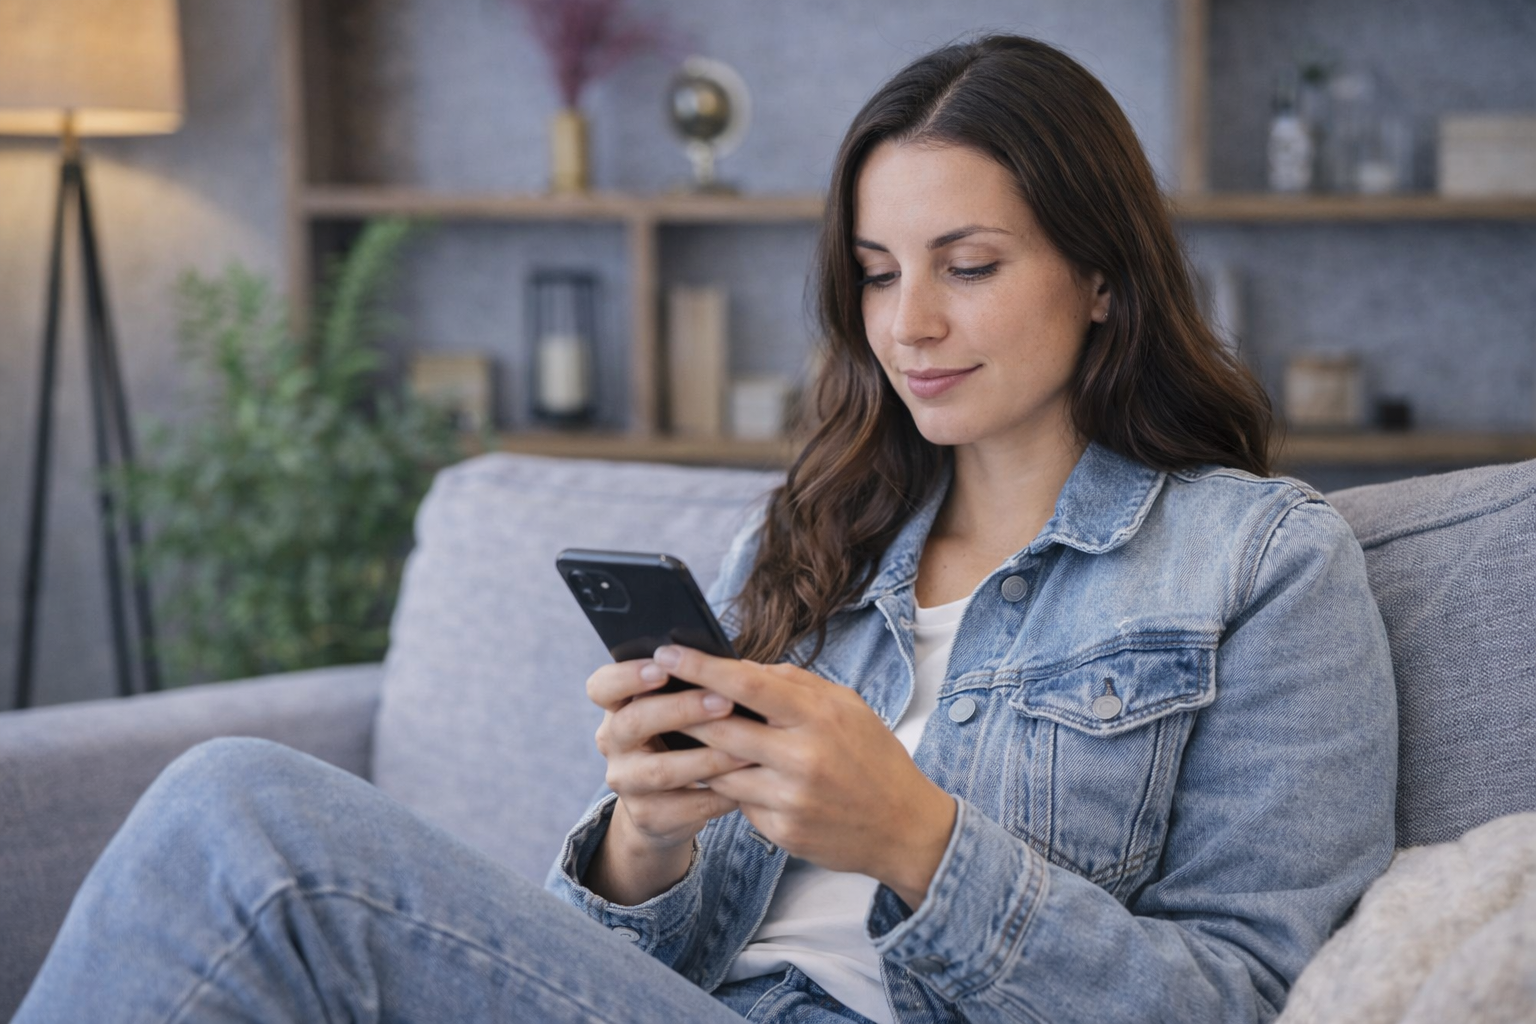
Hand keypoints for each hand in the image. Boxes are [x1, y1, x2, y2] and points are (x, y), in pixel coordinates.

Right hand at [582, 659, 751, 903]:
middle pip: (633, 722)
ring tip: (747, 749)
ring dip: (707, 758)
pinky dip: (719, 795)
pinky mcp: (648, 816)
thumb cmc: (679, 739)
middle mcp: (612, 743)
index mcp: (616, 708)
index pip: (601, 686)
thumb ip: (686, 688)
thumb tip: (731, 665)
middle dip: (681, 710)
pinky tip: (746, 785)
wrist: (665, 806)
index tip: (663, 667)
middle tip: (724, 702)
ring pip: (661, 771)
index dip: (627, 675)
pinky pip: (686, 807)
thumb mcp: (673, 711)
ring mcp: (626, 783)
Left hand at [657, 645, 957, 909]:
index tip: (666, 652)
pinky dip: (725, 784)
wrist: (905, 828)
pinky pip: (738, 801)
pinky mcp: (781, 830)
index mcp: (819, 716)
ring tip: (670, 731)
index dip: (700, 666)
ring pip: (719, 768)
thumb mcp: (847, 707)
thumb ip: (795, 684)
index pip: (746, 683)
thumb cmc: (873, 757)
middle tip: (647, 692)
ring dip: (693, 750)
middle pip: (720, 726)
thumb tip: (739, 666)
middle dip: (679, 707)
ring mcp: (790, 798)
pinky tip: (713, 774)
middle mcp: (802, 757)